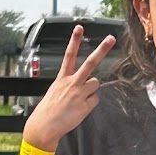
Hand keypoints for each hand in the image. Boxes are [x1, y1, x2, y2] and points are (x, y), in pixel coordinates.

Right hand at [23, 25, 115, 151]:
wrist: (44, 127)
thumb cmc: (49, 110)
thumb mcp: (56, 91)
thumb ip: (70, 84)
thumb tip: (86, 85)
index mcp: (62, 78)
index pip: (69, 55)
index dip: (74, 40)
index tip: (79, 27)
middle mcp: (71, 83)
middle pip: (90, 63)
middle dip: (101, 50)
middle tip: (111, 38)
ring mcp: (79, 93)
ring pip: (95, 84)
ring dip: (91, 89)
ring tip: (79, 99)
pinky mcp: (85, 106)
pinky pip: (94, 100)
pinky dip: (89, 104)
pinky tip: (79, 108)